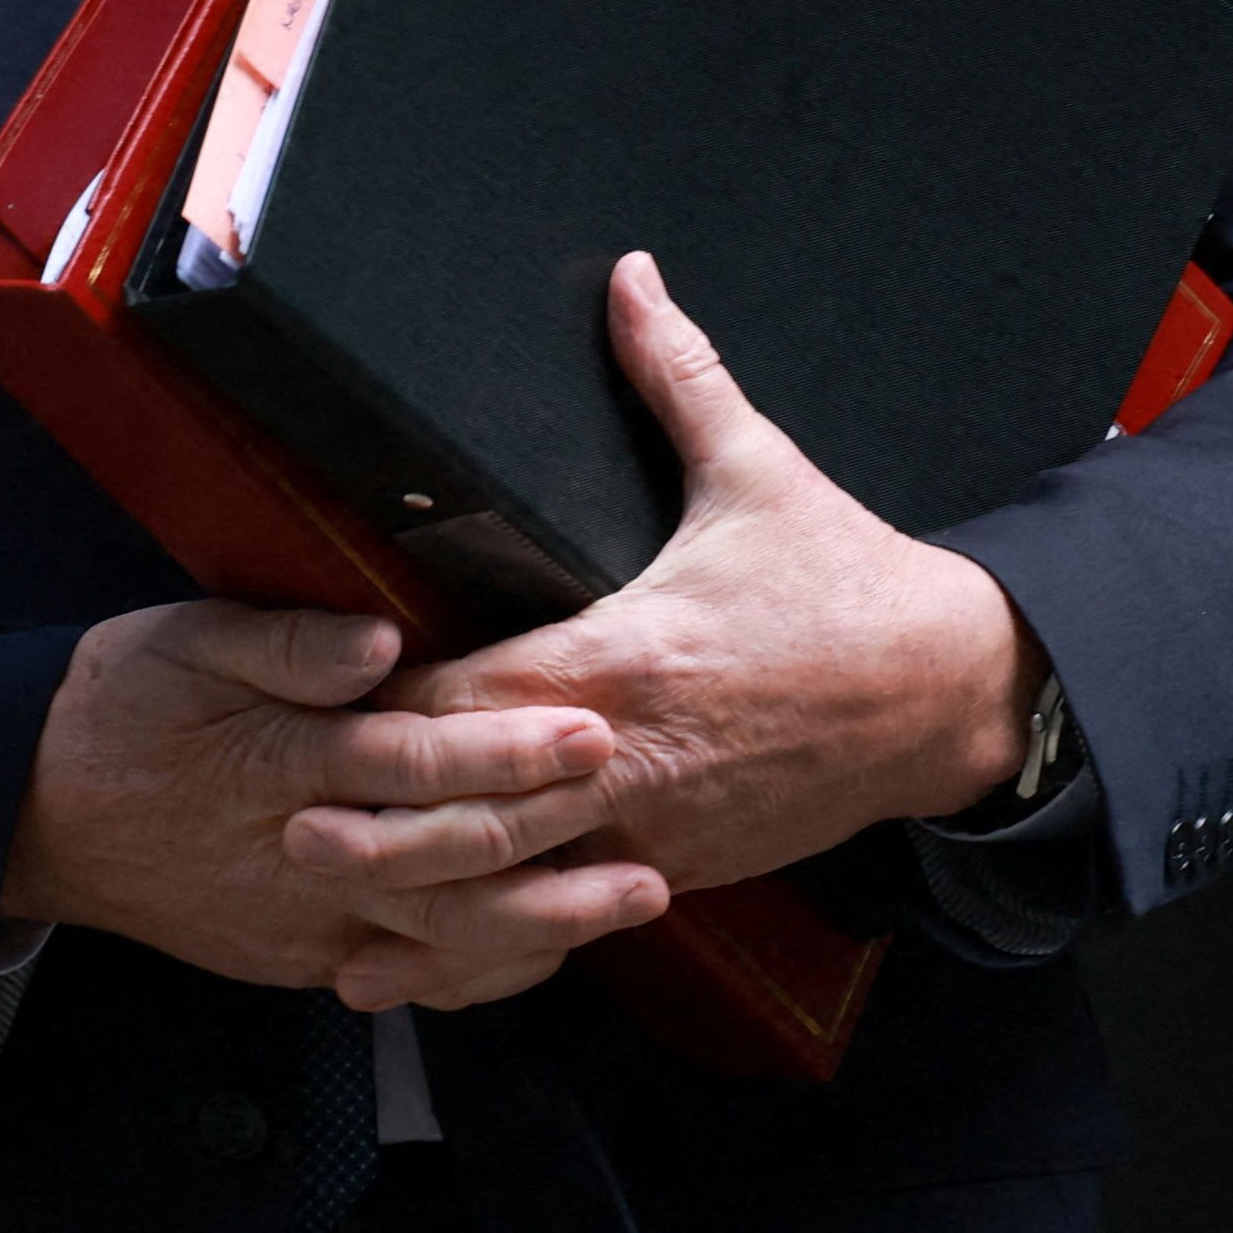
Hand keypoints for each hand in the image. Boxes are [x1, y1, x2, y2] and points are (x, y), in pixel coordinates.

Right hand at [0, 600, 672, 1007]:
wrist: (34, 812)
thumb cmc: (121, 704)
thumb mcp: (187, 641)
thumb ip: (287, 645)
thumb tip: (382, 642)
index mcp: (276, 764)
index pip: (414, 762)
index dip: (508, 749)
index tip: (590, 727)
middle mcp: (298, 858)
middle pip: (446, 860)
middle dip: (556, 845)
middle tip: (650, 821)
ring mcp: (300, 924)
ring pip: (440, 936)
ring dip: (546, 922)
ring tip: (640, 898)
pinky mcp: (297, 959)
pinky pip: (405, 975)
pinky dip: (483, 970)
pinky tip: (553, 950)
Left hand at [347, 255, 1041, 899]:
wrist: (950, 690)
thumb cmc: (845, 580)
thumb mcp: (758, 468)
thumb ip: (675, 374)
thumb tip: (628, 274)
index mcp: (630, 657)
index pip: (482, 694)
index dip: (396, 703)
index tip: (324, 699)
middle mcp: (631, 757)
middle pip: (478, 805)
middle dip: (382, 816)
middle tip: (282, 814)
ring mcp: (657, 830)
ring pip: (519, 884)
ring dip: (424, 898)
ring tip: (331, 901)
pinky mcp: (682, 870)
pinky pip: (572, 917)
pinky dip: (500, 940)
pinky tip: (438, 957)